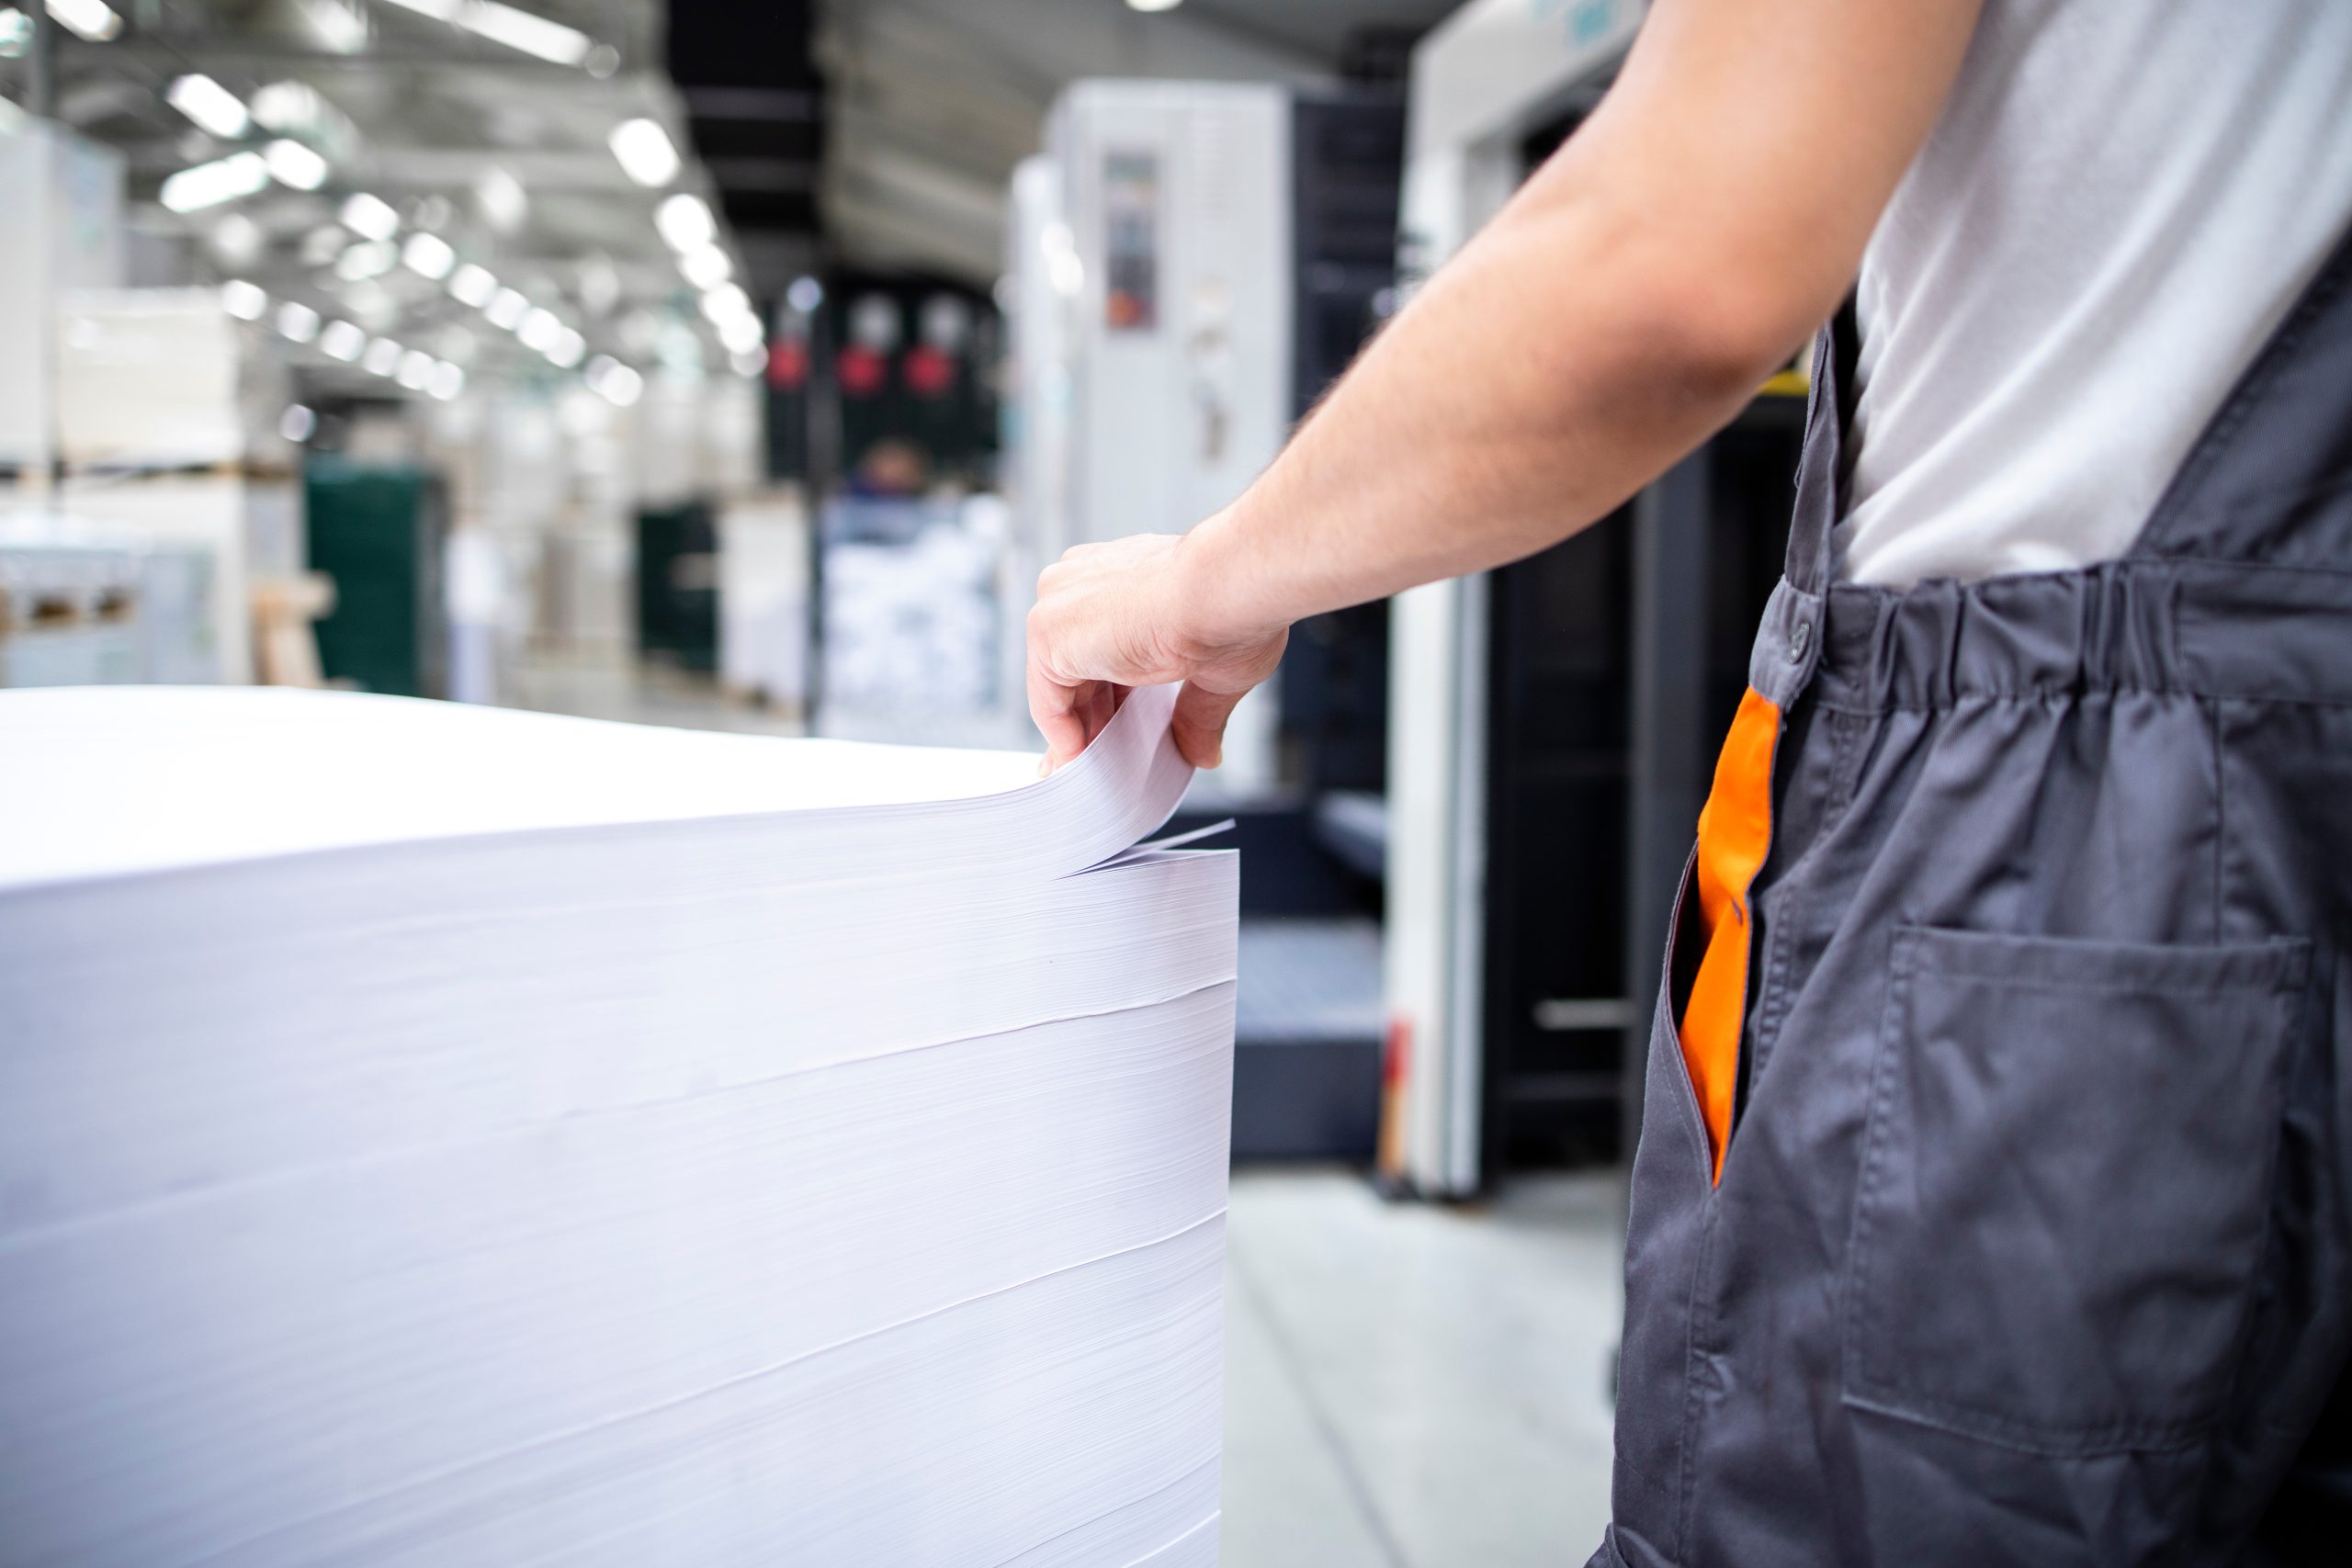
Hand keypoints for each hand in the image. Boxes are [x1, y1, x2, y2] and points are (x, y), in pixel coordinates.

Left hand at [1026, 528, 1287, 773]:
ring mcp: (1060, 603)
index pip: (1099, 643)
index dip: (1109, 695)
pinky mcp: (1047, 632)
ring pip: (1058, 684)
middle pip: (1075, 666)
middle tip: (1107, 761)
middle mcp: (1082, 582)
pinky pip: (1046, 700)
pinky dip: (1063, 736)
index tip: (1115, 731)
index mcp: (1119, 577)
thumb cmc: (1232, 608)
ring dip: (1078, 731)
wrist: (1226, 588)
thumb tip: (1205, 753)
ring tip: (1099, 770)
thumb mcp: (1213, 672)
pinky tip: (1085, 760)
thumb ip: (1194, 712)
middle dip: (1092, 718)